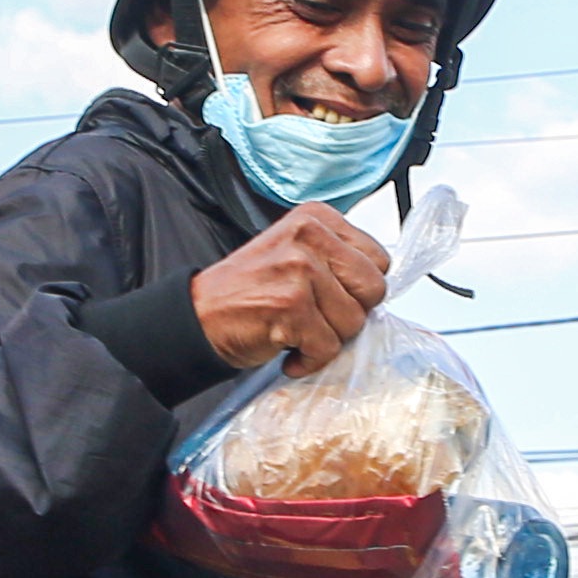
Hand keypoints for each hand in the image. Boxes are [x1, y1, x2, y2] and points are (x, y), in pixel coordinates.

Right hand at [187, 207, 391, 374]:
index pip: (379, 259)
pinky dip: (309, 359)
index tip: (330, 296)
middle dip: (349, 313)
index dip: (357, 288)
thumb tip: (378, 285)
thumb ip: (335, 259)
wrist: (198, 316)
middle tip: (316, 316)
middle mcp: (309, 236)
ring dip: (326, 338)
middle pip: (373, 290)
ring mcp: (300, 269)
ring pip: (353, 322)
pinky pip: (327, 347)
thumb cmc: (248, 290)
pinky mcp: (290, 305)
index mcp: (316, 218)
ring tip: (296, 329)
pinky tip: (286, 347)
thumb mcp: (295, 252)